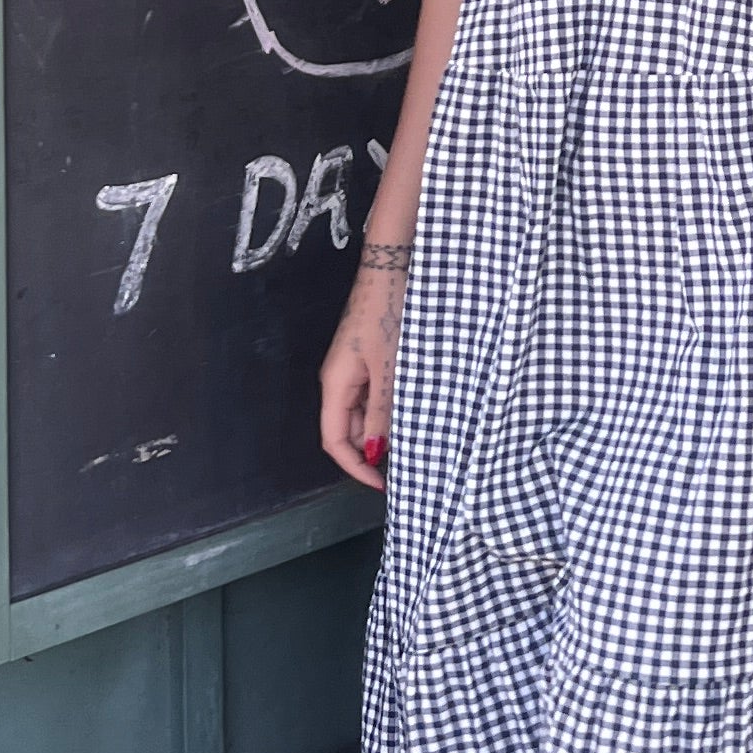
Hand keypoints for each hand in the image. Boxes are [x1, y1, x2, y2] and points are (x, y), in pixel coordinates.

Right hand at [318, 297, 398, 489]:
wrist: (392, 268)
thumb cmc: (387, 313)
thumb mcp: (389, 369)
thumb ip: (383, 411)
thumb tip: (376, 452)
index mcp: (336, 384)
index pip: (335, 441)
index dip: (355, 467)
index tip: (382, 484)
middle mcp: (339, 380)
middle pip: (349, 430)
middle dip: (373, 450)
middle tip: (409, 461)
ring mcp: (353, 368)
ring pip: (364, 413)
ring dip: (385, 428)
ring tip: (417, 435)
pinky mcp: (368, 357)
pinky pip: (374, 394)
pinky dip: (390, 407)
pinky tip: (413, 408)